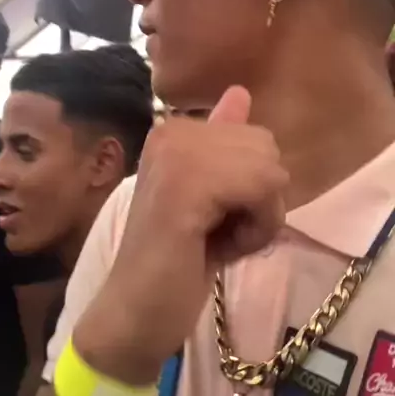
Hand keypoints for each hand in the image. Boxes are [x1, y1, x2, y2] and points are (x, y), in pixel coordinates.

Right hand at [73, 87, 287, 385]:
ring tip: (217, 239)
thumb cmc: (176, 261)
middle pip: (268, 150)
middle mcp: (173, 130)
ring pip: (269, 170)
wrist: (135, 314)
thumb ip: (225, 144)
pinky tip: (221, 247)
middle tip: (218, 230)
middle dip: (259, 200)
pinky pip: (260, 190)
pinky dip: (256, 228)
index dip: (252, 186)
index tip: (214, 215)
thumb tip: (240, 90)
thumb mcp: (212, 196)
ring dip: (259, 217)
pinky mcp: (185, 187)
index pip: (257, 138)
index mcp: (175, 128)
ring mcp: (176, 155)